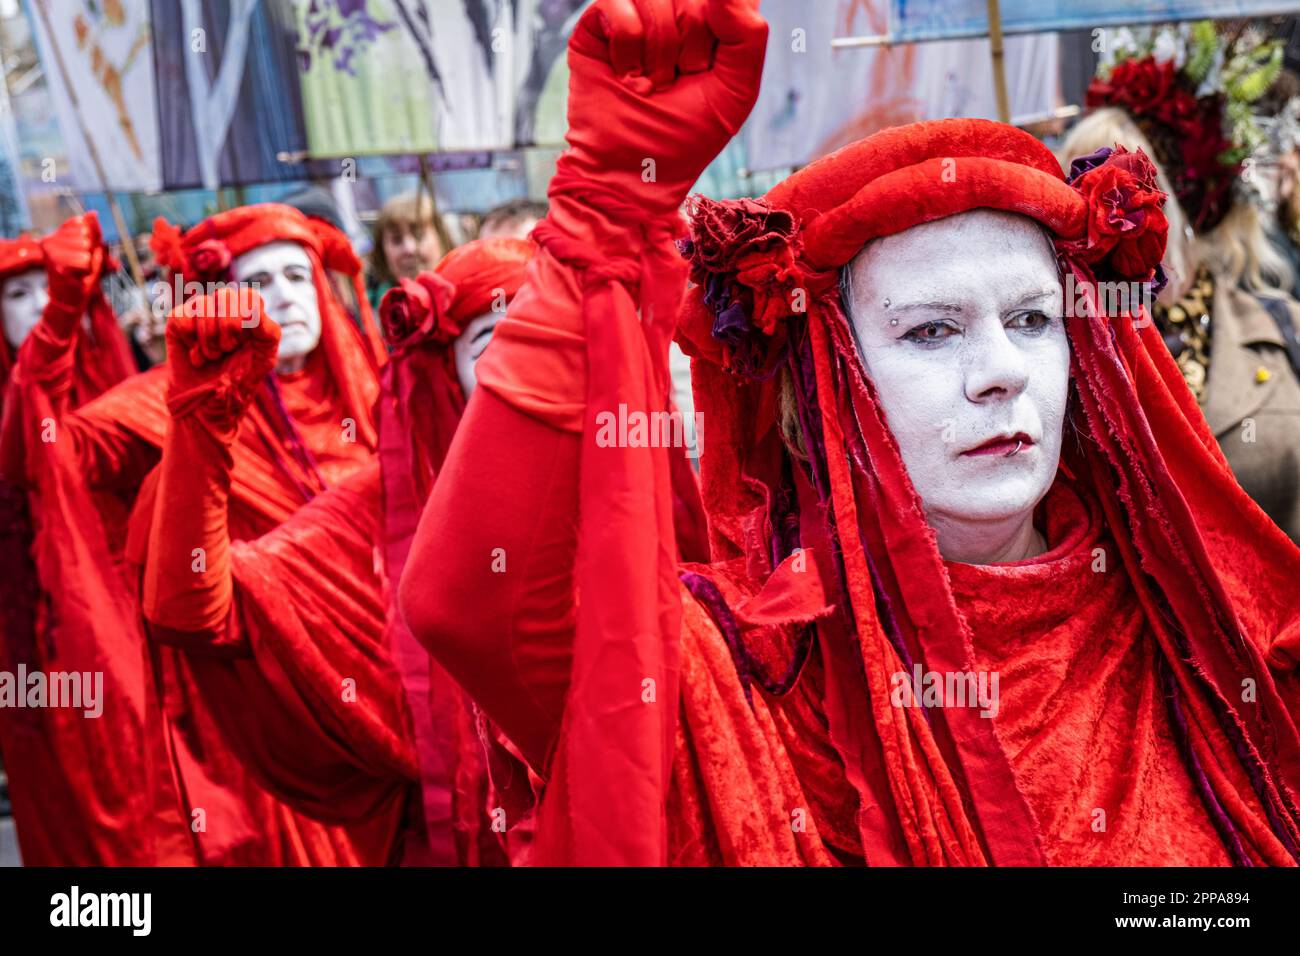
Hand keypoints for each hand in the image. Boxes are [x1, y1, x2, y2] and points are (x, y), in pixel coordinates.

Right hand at [39, 212, 106, 336]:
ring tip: (79, 271)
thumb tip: (93, 213)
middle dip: (92, 252)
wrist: (72, 301)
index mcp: (57, 234)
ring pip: (86, 247)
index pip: (82, 223)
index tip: (83, 255)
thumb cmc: (82, 277)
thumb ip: (94, 232)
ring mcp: (50, 252)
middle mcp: (49, 239)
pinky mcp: (55, 264)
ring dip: (89, 263)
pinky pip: (84, 261)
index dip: (91, 241)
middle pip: (86, 234)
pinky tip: (77, 276)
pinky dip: (87, 270)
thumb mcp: (93, 252)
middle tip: (82, 266)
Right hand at [164, 287, 279, 428]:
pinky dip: (191, 343)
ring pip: (203, 306)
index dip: (247, 319)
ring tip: (213, 356)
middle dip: (228, 330)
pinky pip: (183, 319)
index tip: (246, 343)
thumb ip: (268, 333)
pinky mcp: (178, 321)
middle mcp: (224, 306)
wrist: (209, 402)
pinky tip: (196, 355)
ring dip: (210, 341)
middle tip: (228, 350)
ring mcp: (200, 311)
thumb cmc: (239, 378)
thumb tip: (252, 310)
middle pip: (226, 296)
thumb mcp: (264, 359)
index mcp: (249, 311)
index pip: (249, 296)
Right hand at [559, 0, 766, 221]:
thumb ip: (748, 34)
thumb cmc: (684, 136)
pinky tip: (626, 76)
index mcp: (714, 22)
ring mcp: (635, 13)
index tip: (709, 68)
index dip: (724, 28)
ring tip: (650, 85)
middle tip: (676, 83)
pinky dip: (627, 47)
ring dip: (659, 52)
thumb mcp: (736, 92)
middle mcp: (675, 10)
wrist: (633, 172)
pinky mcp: (598, 22)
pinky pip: (617, 4)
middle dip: (691, 47)